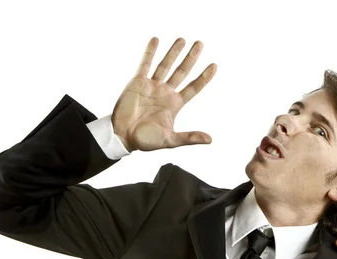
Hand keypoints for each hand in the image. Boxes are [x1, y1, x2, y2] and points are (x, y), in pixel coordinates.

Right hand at [111, 37, 217, 151]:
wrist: (122, 136)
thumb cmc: (146, 140)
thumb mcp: (170, 140)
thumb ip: (189, 138)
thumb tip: (210, 139)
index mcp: (175, 104)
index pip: (193, 87)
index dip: (204, 78)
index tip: (214, 66)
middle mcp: (165, 92)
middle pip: (182, 72)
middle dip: (191, 58)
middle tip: (200, 44)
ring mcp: (152, 86)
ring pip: (165, 65)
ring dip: (173, 52)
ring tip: (182, 40)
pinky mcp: (137, 82)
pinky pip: (145, 64)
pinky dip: (150, 52)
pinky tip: (156, 40)